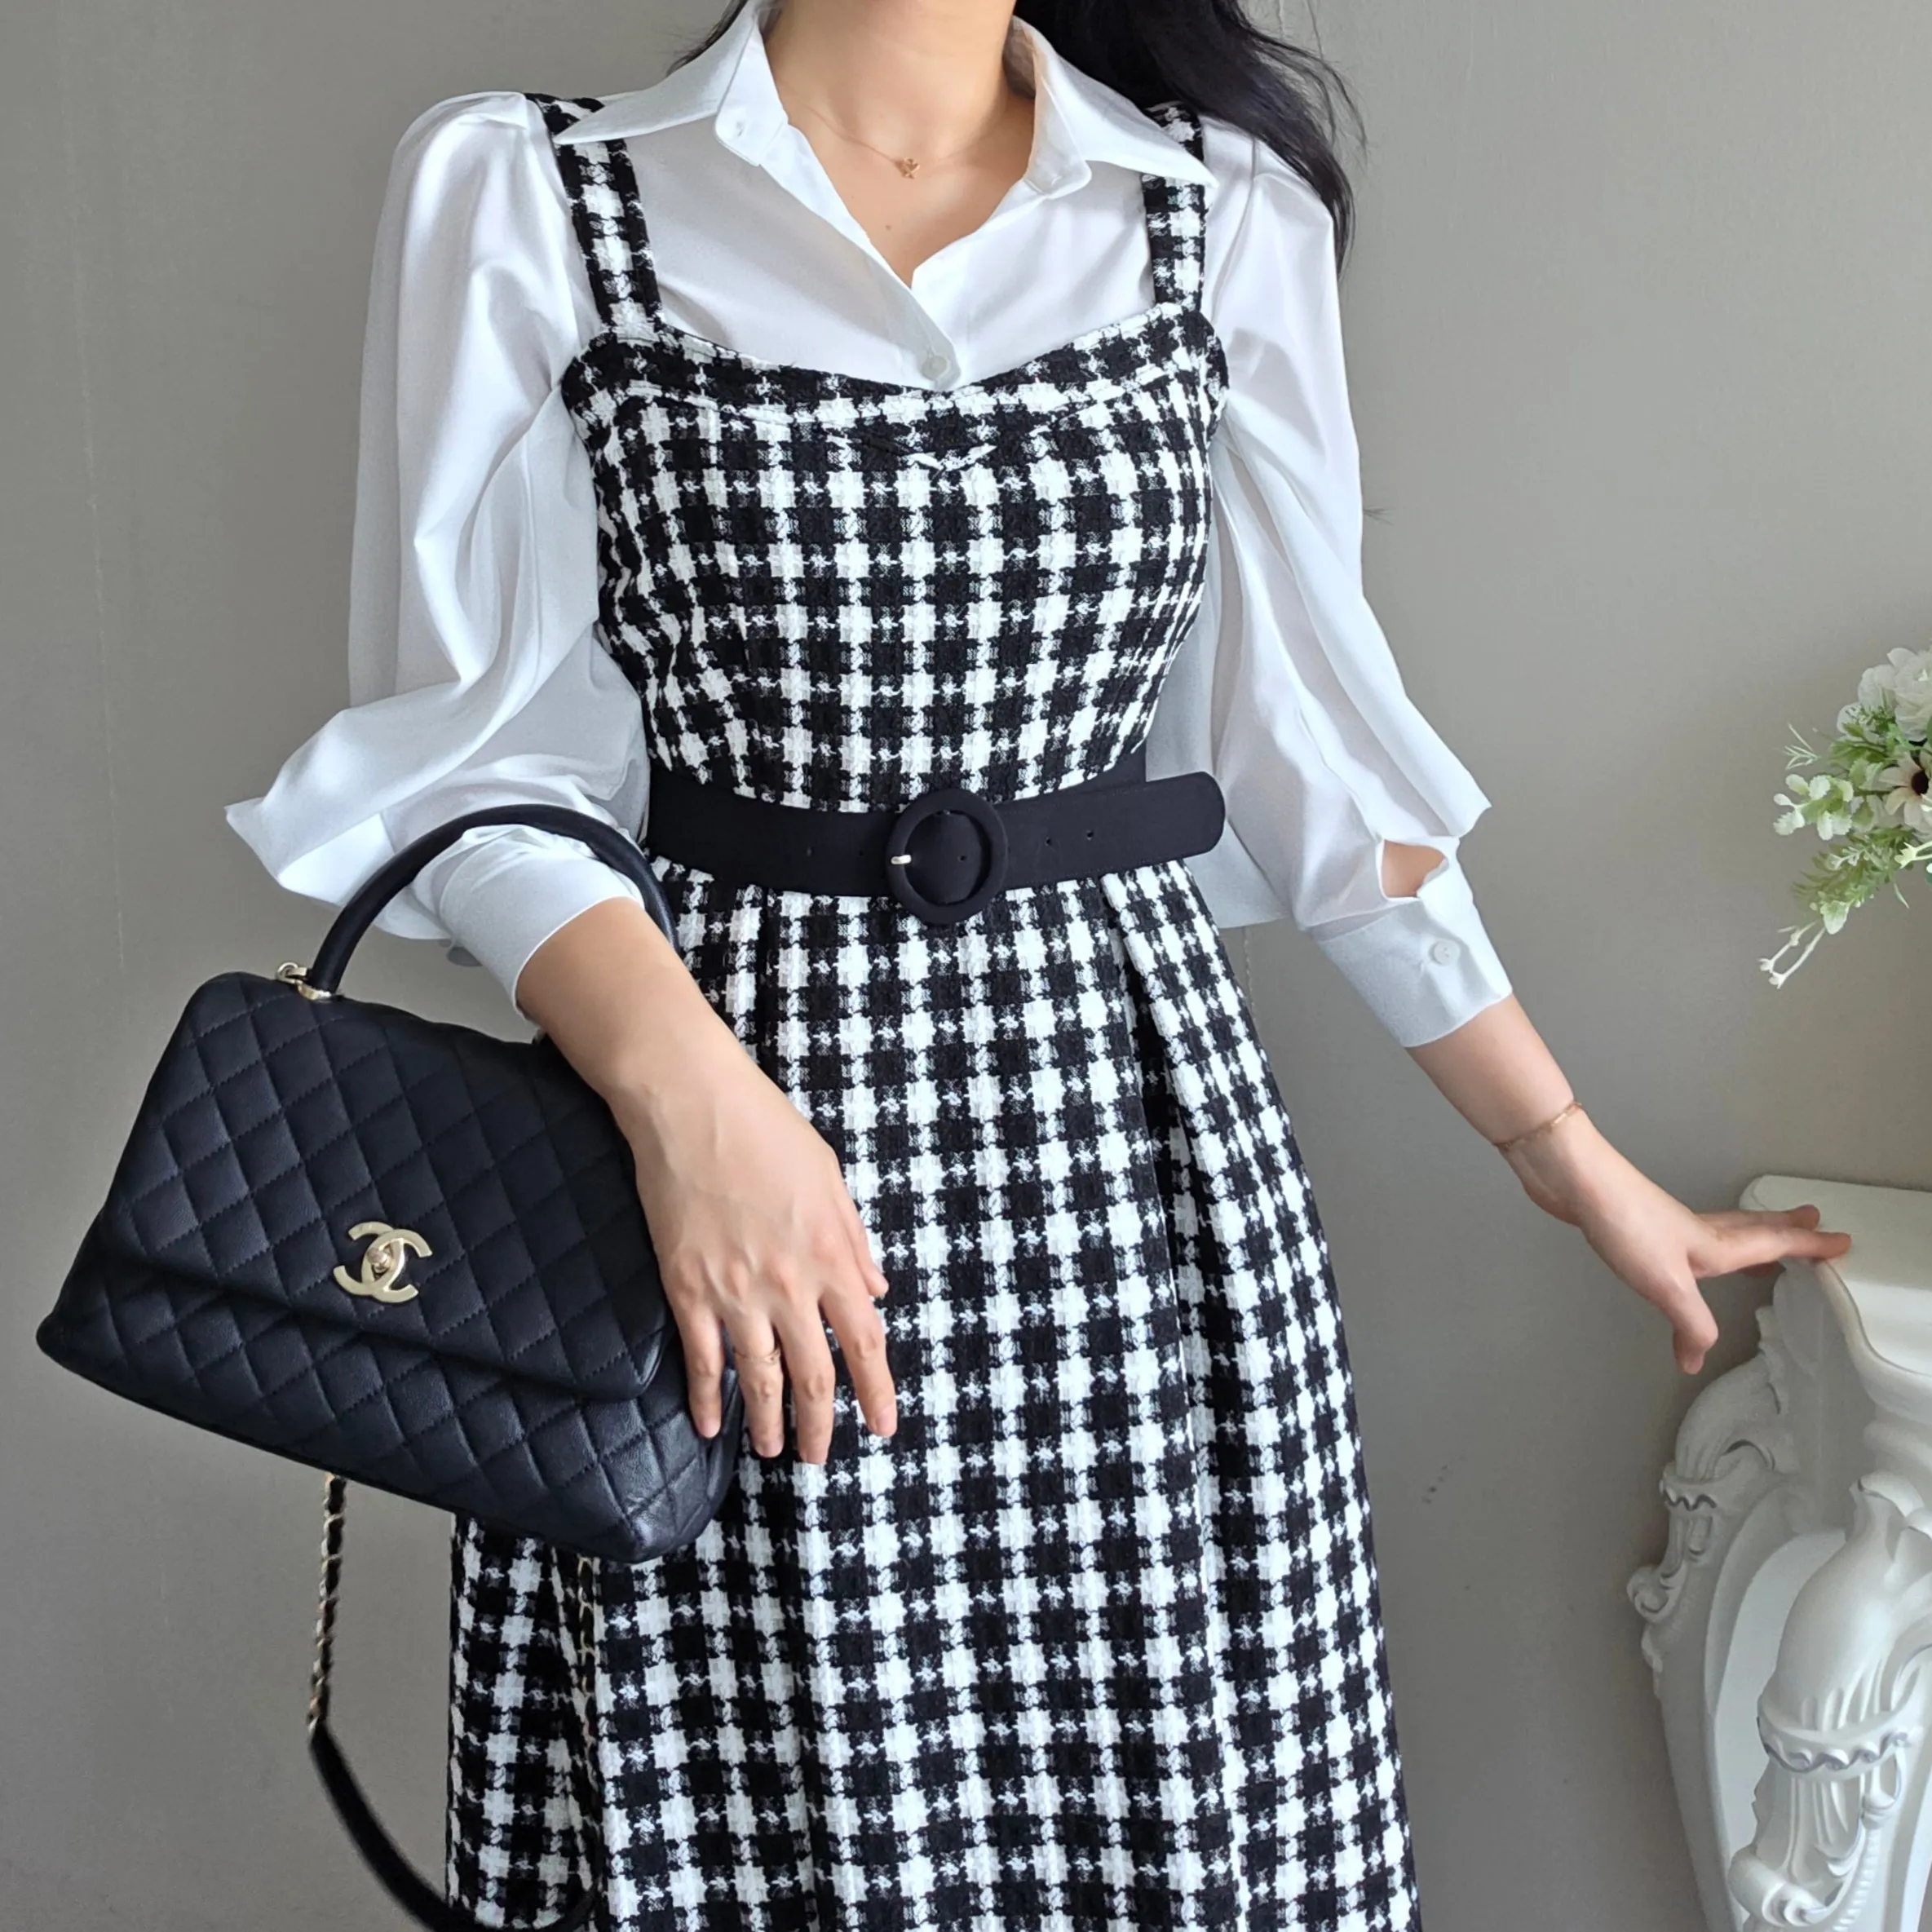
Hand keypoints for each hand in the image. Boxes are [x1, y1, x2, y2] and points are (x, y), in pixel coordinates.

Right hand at [610, 1021, 896, 1463]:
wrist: (691, 1105)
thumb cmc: (766, 1129)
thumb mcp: (831, 1178)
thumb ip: (855, 1242)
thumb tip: (875, 1292)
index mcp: (833, 1255)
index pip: (865, 1342)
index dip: (876, 1392)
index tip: (883, 1427)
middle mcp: (790, 1284)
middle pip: (813, 1375)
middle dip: (819, 1425)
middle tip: (819, 1455)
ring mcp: (736, 1290)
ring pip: (758, 1377)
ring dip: (766, 1422)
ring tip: (770, 1450)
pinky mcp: (687, 1288)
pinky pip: (700, 1358)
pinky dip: (704, 1397)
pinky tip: (709, 1424)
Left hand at [1503, 1111, 1852, 1373]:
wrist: (1573, 1179)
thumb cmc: (1623, 1224)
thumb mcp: (1666, 1284)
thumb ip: (1690, 1324)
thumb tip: (1695, 1361)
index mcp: (1712, 1243)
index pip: (1771, 1244)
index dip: (1807, 1246)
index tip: (1841, 1240)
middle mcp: (1694, 1229)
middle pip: (1751, 1227)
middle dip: (1784, 1229)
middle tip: (1811, 1221)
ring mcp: (1665, 1223)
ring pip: (1720, 1227)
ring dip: (1748, 1232)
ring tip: (1764, 1239)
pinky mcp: (1637, 1222)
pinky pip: (1686, 1235)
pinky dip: (1704, 1242)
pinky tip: (1684, 1249)